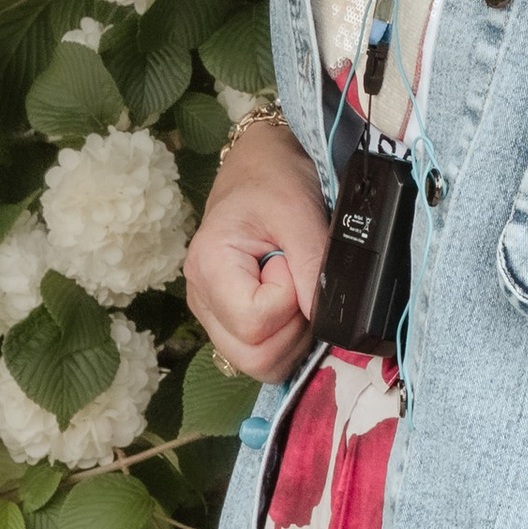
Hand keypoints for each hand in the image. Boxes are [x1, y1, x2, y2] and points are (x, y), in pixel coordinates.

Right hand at [186, 117, 327, 383]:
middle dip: (293, 328)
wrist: (260, 165)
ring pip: (259, 363)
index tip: (293, 262)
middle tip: (301, 280)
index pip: (255, 323)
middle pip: (254, 357)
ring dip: (293, 335)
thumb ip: (313, 263)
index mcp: (209, 267)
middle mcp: (201, 298)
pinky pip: (261, 354)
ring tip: (296, 285)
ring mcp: (213, 314)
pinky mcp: (229, 319)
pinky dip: (286, 338)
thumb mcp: (299, 210)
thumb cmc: (274, 179)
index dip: (289, 301)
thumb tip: (325, 317)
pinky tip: (292, 300)